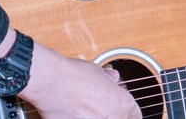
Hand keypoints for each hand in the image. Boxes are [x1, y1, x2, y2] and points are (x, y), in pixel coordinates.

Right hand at [20, 43, 139, 118]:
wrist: (50, 82)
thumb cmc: (72, 75)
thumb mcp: (97, 72)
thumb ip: (108, 80)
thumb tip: (112, 79)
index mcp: (122, 104)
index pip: (135, 115)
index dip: (129, 112)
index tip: (124, 111)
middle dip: (112, 114)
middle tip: (101, 108)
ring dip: (98, 117)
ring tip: (87, 110)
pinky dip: (83, 118)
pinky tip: (77, 114)